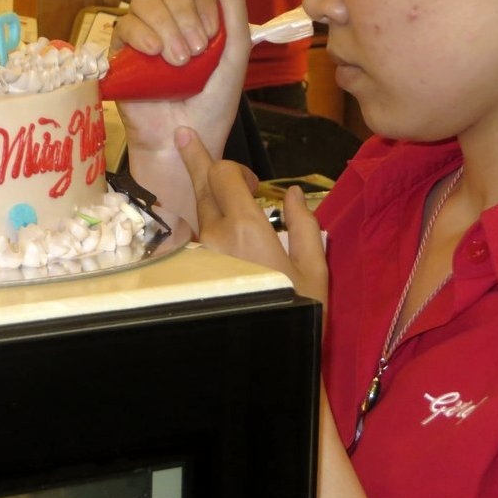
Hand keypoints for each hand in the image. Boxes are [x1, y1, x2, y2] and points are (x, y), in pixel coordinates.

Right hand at [111, 0, 250, 163]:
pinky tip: (155, 55)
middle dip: (187, 12)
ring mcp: (144, 30)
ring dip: (167, 27)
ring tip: (179, 62)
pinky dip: (143, 35)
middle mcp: (171, 15)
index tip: (212, 33)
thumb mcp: (235, 50)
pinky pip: (124, 23)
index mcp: (199, 10)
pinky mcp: (121, 50)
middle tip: (197, 51)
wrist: (185, 140)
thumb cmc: (213, 102)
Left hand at [175, 124, 329, 310]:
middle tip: (183, 135)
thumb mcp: (314, 268)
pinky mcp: (193, 274)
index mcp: (246, 228)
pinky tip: (208, 229)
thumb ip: (304, 224)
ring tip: (199, 175)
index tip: (251, 180)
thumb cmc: (298, 315)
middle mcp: (215, 237)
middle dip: (196, 159)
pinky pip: (196, 242)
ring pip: (197, 215)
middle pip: (201, 187)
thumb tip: (292, 193)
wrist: (266, 362)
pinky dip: (203, 229)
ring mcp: (199, 257)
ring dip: (205, 200)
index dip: (233, 167)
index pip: (223, 174)